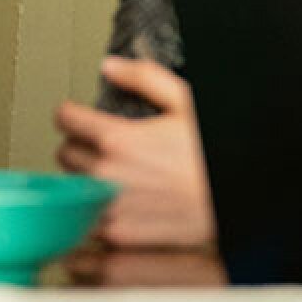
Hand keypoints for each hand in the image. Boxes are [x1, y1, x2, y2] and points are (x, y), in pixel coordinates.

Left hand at [53, 57, 215, 247]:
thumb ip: (145, 79)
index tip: (75, 115)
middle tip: (97, 144)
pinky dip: (94, 209)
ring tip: (107, 173)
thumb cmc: (216, 154)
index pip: (67, 120)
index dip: (72, 113)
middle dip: (78, 144)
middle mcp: (106, 174)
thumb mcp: (188, 104)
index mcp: (118, 139)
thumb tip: (112, 66)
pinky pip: (85, 218)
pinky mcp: (117, 235)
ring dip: (84, 178)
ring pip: (72, 188)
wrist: (235, 199)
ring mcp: (109, 207)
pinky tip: (113, 202)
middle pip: (65, 154)